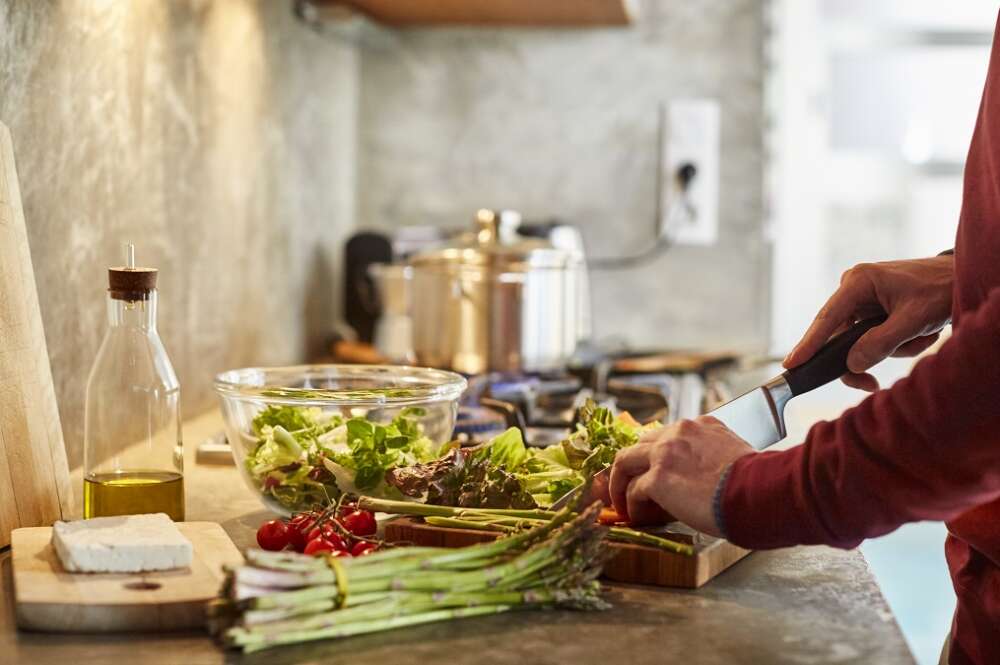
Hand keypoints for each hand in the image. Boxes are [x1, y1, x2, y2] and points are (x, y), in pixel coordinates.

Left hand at [608, 417, 753, 534]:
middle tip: (629, 485)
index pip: (669, 435)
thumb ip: (717, 457)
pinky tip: (636, 516)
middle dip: (632, 465)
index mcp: (702, 426)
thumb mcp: (738, 455)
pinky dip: (631, 505)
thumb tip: (712, 479)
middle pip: (641, 443)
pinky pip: (633, 490)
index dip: (659, 456)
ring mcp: (666, 453)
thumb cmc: (759, 483)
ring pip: (625, 461)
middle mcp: (680, 432)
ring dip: (620, 483)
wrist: (761, 492)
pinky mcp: (658, 478)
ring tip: (622, 503)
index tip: (657, 472)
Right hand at [784, 256, 953, 390]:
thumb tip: (851, 364)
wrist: (961, 277)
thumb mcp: (913, 319)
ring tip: (921, 337)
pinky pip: (871, 338)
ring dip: (891, 348)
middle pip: (841, 336)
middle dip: (866, 356)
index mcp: (858, 282)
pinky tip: (917, 334)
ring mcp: (862, 299)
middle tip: (871, 384)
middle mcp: (854, 288)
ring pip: (859, 342)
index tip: (791, 364)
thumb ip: (880, 343)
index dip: (809, 344)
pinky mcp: (872, 309)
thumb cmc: (940, 290)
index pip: (827, 319)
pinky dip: (895, 343)